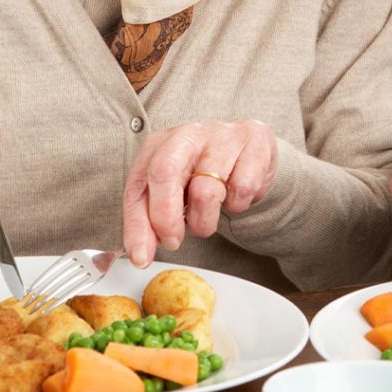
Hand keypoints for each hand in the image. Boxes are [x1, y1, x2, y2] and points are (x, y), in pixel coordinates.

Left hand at [122, 119, 275, 266]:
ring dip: (206, 220)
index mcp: (159, 145)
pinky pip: (242, 188)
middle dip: (166, 218)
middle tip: (174, 241)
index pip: (138, 186)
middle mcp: (188, 134)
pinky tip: (235, 194)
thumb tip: (140, 254)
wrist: (249, 150)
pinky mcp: (253, 138)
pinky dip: (238, 204)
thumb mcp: (172, 192)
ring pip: (206, 191)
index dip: (138, 226)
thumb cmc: (205, 172)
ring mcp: (222, 134)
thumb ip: (152, 220)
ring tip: (209, 216)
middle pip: (164, 172)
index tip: (141, 257)